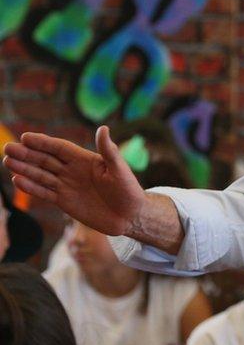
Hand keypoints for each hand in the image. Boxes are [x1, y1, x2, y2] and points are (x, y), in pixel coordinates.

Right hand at [3, 126, 144, 235]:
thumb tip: (103, 128)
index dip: (44, 142)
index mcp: (86, 159)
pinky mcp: (64, 202)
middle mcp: (73, 171)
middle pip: (46, 160)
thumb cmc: (128, 190)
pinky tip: (18, 180)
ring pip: (41, 175)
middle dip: (27, 154)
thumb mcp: (120, 169)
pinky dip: (31, 187)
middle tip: (7, 148)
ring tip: (7, 162)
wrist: (130, 216)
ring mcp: (67, 186)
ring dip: (25, 169)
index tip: (26, 137)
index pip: (60, 148)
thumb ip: (109, 151)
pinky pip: (45, 193)